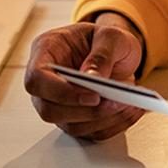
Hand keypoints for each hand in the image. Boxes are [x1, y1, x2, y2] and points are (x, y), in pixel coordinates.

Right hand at [23, 12, 146, 139]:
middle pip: (49, 109)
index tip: (92, 94)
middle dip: (85, 111)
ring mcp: (59, 103)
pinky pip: (90, 132)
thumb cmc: (106, 40)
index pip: (36, 79)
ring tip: (129, 104)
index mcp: (46, 51)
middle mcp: (47, 81)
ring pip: (70, 125)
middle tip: (115, 101)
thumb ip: (102, 54)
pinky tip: (131, 111)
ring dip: (102, 119)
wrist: (116, 52)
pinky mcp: (76, 118)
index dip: (60, 92)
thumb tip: (93, 78)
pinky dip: (114, 125)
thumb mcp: (111, 35)